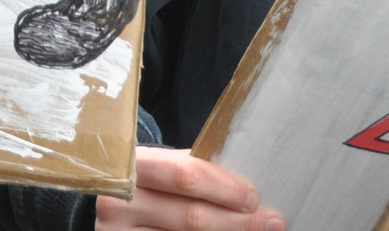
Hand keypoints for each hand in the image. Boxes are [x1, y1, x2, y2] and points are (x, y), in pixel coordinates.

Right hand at [96, 148, 283, 230]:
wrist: (116, 209)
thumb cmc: (151, 185)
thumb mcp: (164, 169)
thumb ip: (195, 172)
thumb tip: (251, 188)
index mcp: (131, 167)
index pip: (183, 175)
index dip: (223, 188)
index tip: (254, 198)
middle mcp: (119, 203)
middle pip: (191, 216)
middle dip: (239, 222)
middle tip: (273, 223)